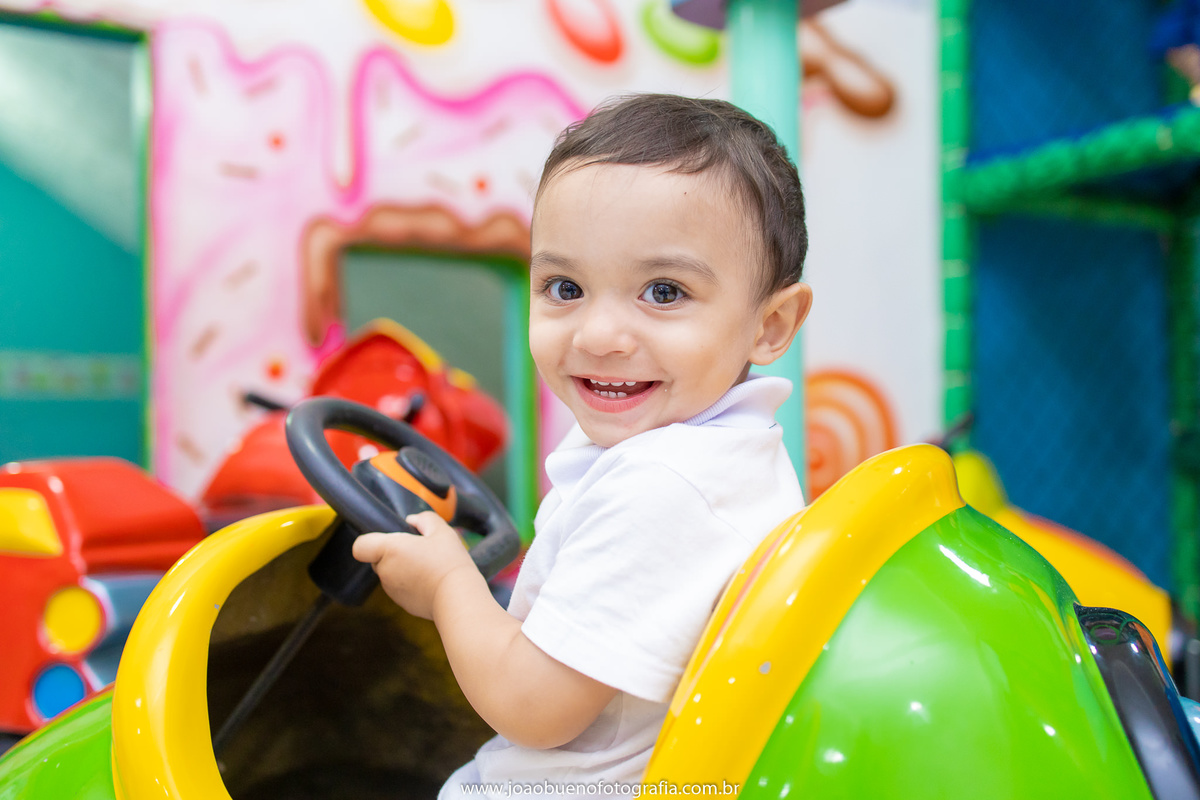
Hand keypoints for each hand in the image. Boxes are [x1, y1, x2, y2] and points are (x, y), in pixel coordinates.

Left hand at [351, 511, 479, 619]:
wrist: (458, 598)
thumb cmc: (449, 562)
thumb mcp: (441, 531)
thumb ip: (424, 519)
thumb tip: (412, 520)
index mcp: (389, 550)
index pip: (360, 546)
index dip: (370, 540)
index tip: (391, 539)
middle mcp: (385, 571)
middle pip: (378, 558)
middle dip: (393, 553)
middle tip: (419, 550)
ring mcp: (392, 590)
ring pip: (390, 574)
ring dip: (403, 568)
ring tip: (429, 566)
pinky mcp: (402, 604)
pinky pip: (401, 588)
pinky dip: (411, 584)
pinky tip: (431, 581)